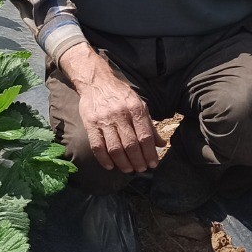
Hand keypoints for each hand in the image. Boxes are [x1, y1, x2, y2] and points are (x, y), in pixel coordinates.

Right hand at [59, 43, 158, 175]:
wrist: (96, 81)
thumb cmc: (121, 95)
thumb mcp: (139, 105)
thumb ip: (150, 125)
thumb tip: (162, 144)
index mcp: (135, 109)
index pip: (145, 136)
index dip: (150, 153)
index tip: (153, 164)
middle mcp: (120, 114)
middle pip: (131, 145)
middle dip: (138, 161)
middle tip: (141, 169)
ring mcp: (104, 119)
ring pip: (115, 148)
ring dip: (123, 163)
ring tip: (129, 170)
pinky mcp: (90, 123)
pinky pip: (97, 146)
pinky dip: (104, 159)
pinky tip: (110, 166)